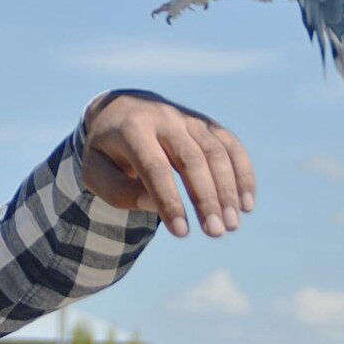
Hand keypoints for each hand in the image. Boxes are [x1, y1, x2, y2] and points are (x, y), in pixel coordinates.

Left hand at [81, 90, 254, 237]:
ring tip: (232, 225)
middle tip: (215, 233)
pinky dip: (243, 173)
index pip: (155, 167)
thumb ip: (119, 191)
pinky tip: (247, 203)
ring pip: (215, 151)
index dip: (169, 200)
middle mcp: (163, 118)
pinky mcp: (205, 123)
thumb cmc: (107, 151)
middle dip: (206, 198)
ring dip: (228, 189)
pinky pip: (230, 145)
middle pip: (191, 158)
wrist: (120, 110)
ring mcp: (187, 118)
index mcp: (132, 128)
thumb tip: (153, 204)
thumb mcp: (95, 171)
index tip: (182, 232)